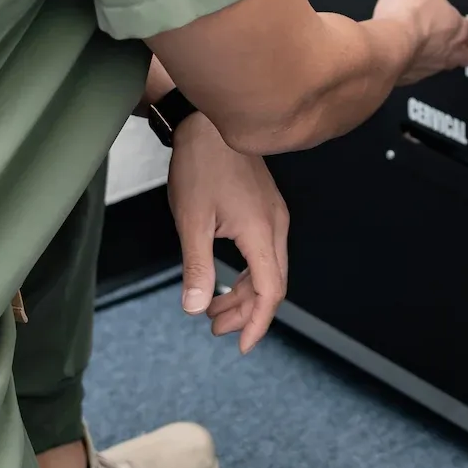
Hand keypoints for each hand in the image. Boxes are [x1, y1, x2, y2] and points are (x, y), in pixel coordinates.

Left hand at [165, 113, 288, 353]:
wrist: (206, 121)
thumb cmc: (201, 164)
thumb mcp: (192, 221)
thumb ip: (198, 267)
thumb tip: (197, 307)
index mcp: (262, 232)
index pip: (270, 291)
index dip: (257, 323)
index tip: (240, 345)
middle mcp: (275, 225)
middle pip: (272, 283)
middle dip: (246, 312)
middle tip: (215, 328)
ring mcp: (273, 214)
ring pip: (268, 267)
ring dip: (244, 292)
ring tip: (214, 308)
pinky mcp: (265, 206)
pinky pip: (264, 250)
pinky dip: (247, 271)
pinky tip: (226, 276)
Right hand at [372, 0, 467, 83]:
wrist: (387, 44)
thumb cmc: (408, 16)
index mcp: (459, 29)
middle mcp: (448, 52)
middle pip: (467, 56)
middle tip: (465, 49)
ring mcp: (430, 68)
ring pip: (443, 66)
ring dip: (440, 59)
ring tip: (433, 52)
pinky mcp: (410, 77)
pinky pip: (418, 71)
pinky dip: (414, 64)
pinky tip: (407, 56)